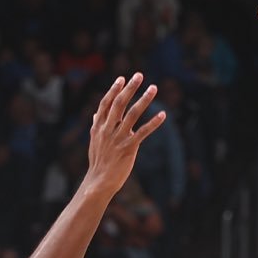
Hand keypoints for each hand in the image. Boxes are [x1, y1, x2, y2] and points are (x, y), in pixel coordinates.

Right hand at [86, 74, 165, 195]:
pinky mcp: (129, 148)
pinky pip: (143, 132)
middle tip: (139, 75)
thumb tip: (96, 115)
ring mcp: (118, 138)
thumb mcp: (94, 142)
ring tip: (153, 88)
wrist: (99, 182)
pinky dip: (154, 123)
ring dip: (144, 99)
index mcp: (99, 127)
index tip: (122, 78)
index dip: (114, 90)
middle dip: (130, 88)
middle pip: (119, 103)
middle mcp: (108, 129)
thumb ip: (97, 126)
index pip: (106, 103)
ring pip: (132, 114)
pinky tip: (163, 115)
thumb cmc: (99, 162)